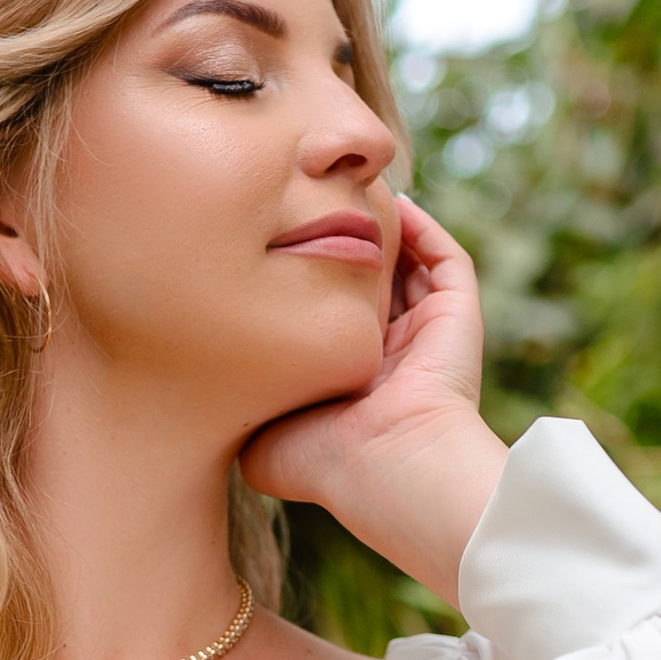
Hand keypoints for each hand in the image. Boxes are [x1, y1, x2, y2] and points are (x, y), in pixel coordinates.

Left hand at [241, 195, 504, 603]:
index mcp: (351, 381)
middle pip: (369, 283)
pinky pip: (445, 258)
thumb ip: (240, 407)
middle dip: (343, 247)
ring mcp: (427, 333)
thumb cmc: (321, 460)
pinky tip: (391, 202)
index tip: (267, 253)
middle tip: (307, 209)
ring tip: (347, 193)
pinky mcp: (457, 315)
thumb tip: (204, 393)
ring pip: (409, 264)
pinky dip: (423, 226)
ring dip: (383, 229)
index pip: (331, 318)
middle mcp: (391, 354)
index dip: (305, 283)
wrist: (386, 466)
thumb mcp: (260, 439)